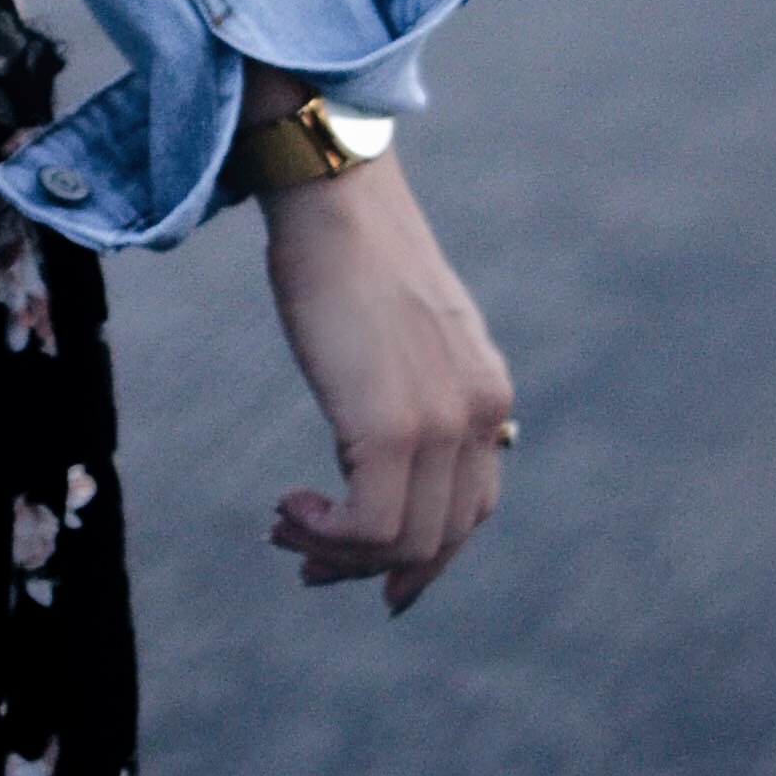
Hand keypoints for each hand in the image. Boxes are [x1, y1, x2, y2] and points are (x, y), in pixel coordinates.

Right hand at [255, 142, 511, 613]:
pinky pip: (369, 526)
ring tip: (287, 528)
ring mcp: (440, 423)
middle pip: (440, 538)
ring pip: (404, 543)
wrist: (333, 195)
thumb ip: (418, 386)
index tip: (379, 580)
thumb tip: (389, 444)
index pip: (472, 509)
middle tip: (309, 562)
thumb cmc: (350, 250)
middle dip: (372, 567)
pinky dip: (327, 534)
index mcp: (487, 391)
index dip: (426, 558)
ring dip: (339, 554)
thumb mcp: (408, 330)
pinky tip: (290, 506)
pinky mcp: (392, 427)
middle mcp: (479, 414)